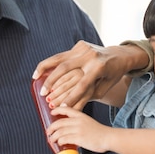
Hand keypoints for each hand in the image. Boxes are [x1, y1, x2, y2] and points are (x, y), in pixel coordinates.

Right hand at [32, 40, 149, 109]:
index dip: (70, 98)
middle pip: (65, 68)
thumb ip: (89, 95)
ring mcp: (84, 48)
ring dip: (44, 67)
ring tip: (34, 77)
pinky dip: (52, 63)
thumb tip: (71, 108)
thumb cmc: (113, 75)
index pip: (81, 86)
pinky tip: (43, 70)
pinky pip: (63, 55)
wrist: (120, 55)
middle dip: (51, 82)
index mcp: (98, 68)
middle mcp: (90, 56)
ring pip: (59, 58)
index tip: (60, 108)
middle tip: (43, 94)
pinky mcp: (80, 45)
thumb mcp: (104, 88)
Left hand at [48, 105, 111, 152]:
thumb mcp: (89, 122)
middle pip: (59, 123)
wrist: (108, 137)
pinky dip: (60, 141)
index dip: (57, 110)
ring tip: (52, 139)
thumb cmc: (101, 132)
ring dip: (53, 137)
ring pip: (60, 132)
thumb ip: (79, 123)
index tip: (52, 112)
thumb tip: (69, 129)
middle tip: (48, 131)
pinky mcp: (78, 138)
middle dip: (51, 128)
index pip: (66, 110)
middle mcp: (78, 121)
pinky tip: (60, 143)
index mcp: (81, 116)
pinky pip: (64, 139)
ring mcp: (78, 129)